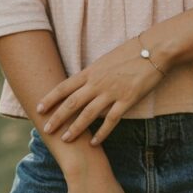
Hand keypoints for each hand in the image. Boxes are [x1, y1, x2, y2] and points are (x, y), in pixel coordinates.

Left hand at [36, 36, 167, 144]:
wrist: (154, 50)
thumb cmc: (131, 52)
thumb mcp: (106, 60)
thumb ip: (94, 74)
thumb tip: (83, 84)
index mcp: (91, 71)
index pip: (64, 86)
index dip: (50, 98)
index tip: (38, 108)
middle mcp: (98, 82)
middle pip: (72, 102)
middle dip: (57, 117)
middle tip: (46, 129)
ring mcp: (112, 92)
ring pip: (88, 114)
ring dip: (75, 128)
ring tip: (65, 139)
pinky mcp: (127, 100)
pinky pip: (111, 120)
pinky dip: (101, 133)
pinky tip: (94, 143)